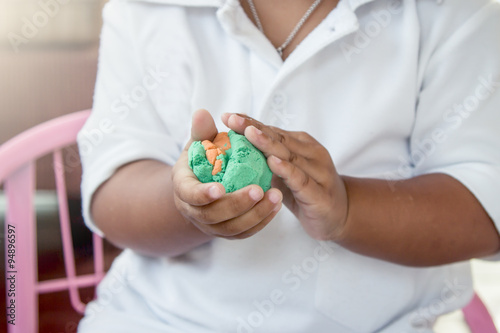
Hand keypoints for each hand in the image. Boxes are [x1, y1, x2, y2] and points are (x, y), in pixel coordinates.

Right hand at [172, 109, 282, 239]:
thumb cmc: (202, 159)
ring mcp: (211, 226)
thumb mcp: (199, 144)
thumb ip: (202, 132)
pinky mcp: (228, 231)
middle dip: (237, 204)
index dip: (203, 194)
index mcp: (183, 188)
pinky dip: (261, 222)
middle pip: (213, 216)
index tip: (220, 188)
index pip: (190, 195)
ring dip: (255, 215)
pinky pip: (245, 232)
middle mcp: (194, 212)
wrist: (202, 185)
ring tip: (276, 196)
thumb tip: (203, 113)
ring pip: (232, 228)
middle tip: (259, 190)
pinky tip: (277, 206)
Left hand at [222, 113, 347, 240]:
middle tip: (232, 120)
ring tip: (249, 134)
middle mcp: (312, 154)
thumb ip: (267, 161)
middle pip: (279, 139)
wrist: (340, 216)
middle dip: (254, 128)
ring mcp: (318, 172)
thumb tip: (234, 150)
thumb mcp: (284, 174)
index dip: (250, 123)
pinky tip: (272, 162)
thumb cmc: (307, 192)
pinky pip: (301, 180)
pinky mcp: (320, 194)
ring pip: (290, 155)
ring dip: (268, 144)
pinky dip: (287, 170)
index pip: (272, 131)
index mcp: (302, 145)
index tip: (228, 116)